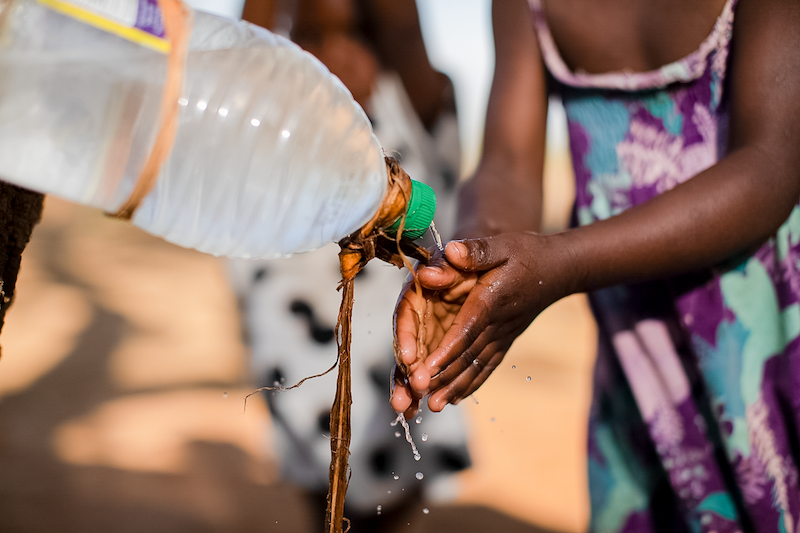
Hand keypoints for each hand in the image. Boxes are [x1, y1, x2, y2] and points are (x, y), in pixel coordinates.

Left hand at [390, 232, 567, 416]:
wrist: (558, 269)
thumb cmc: (526, 253)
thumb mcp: (502, 245)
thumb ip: (476, 251)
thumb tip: (451, 251)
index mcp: (489, 301)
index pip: (465, 331)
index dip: (445, 352)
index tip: (425, 370)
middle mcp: (496, 324)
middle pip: (467, 355)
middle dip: (443, 376)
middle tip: (420, 396)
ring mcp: (502, 336)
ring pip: (476, 366)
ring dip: (454, 386)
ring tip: (433, 406)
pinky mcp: (505, 341)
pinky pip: (487, 366)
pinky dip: (471, 383)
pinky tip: (455, 398)